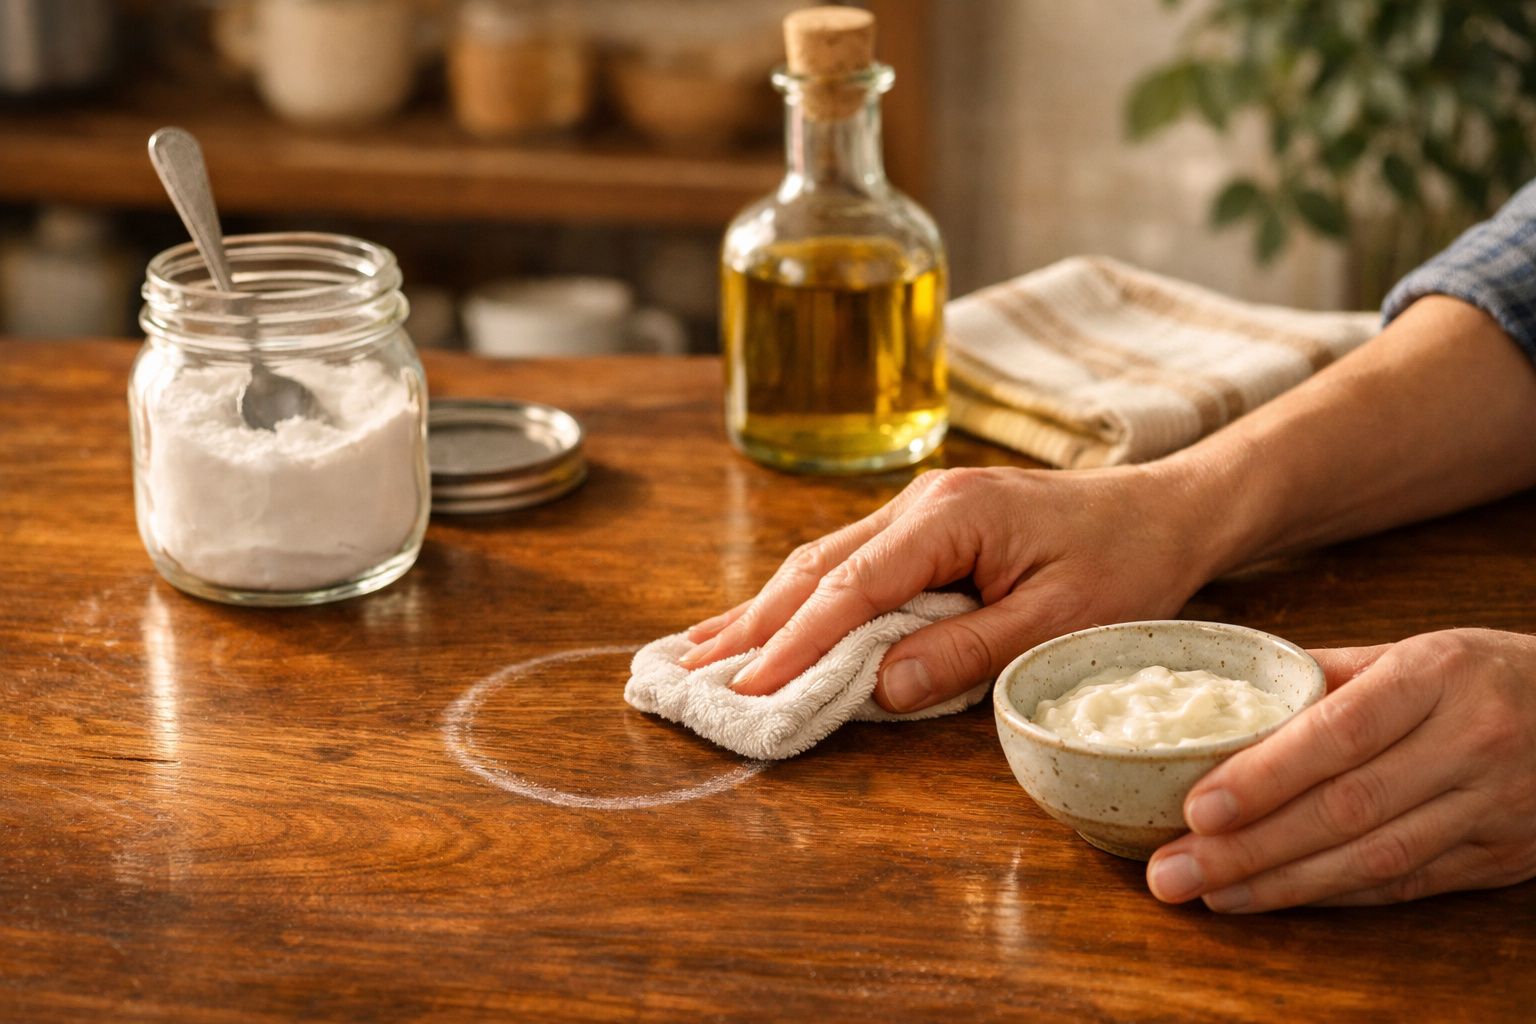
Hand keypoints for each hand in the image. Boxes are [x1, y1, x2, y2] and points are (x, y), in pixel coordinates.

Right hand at [678, 463, 1219, 711]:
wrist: (1166, 511)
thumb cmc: (1125, 563)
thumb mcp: (1057, 622)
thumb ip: (967, 652)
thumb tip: (881, 690)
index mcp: (950, 517)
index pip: (852, 588)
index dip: (796, 643)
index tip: (748, 688)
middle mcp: (919, 505)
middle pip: (816, 569)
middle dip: (752, 625)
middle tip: (688, 672)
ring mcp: (917, 512)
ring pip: (821, 564)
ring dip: (763, 611)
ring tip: (699, 650)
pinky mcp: (924, 530)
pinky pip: (848, 566)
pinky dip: (801, 600)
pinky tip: (764, 621)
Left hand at [1147, 628, 1535, 910]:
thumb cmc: (1479, 673)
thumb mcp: (1411, 651)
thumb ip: (1324, 675)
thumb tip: (1225, 694)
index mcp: (1435, 676)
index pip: (1338, 734)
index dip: (1265, 777)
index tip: (1197, 810)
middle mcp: (1470, 742)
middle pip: (1346, 808)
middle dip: (1249, 849)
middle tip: (1172, 872)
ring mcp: (1493, 807)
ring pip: (1375, 858)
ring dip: (1281, 884)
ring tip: (1208, 893)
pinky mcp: (1502, 857)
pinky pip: (1406, 885)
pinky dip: (1334, 896)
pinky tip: (1274, 899)